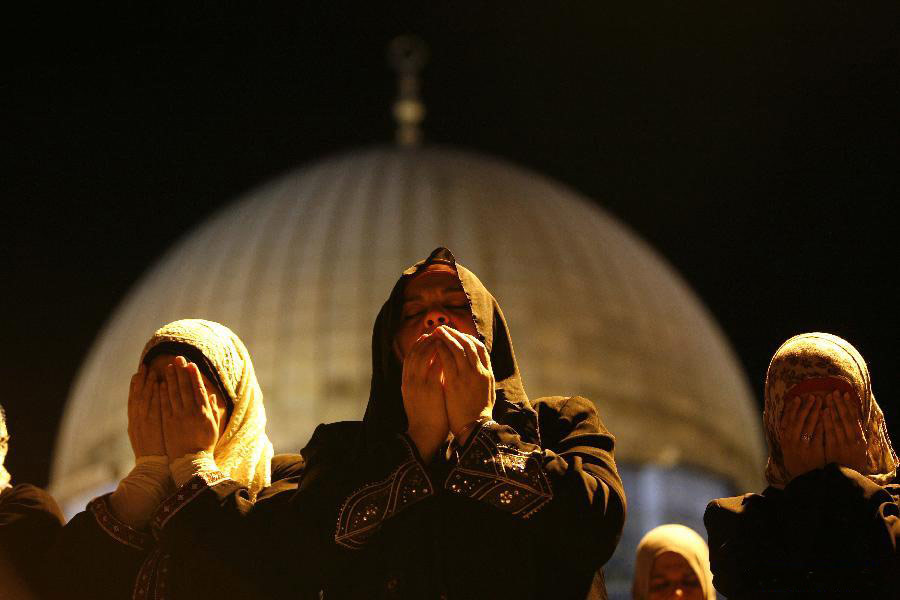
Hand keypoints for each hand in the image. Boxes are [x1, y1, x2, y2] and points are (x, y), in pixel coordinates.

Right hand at [127, 365, 165, 457]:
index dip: (135, 386)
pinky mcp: (153, 425)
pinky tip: (159, 384)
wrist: (152, 467)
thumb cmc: (152, 454)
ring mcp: (144, 422)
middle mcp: (136, 421)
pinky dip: (155, 394)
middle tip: (144, 366)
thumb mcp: (144, 438)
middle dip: (140, 381)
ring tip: (152, 370)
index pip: (133, 401)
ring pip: (145, 398)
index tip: (138, 373)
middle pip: (137, 396)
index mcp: (134, 423)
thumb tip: (146, 413)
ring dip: (148, 383)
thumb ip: (145, 424)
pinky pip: (154, 406)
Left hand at [159, 356, 219, 460]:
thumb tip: (211, 395)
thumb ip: (213, 410)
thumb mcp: (213, 427)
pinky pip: (165, 405)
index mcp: (204, 412)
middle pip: (185, 388)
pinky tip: (161, 384)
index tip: (191, 364)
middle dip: (181, 372)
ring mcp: (179, 417)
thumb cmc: (204, 445)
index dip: (194, 376)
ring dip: (171, 379)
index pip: (198, 389)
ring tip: (168, 367)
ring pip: (174, 394)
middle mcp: (191, 412)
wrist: (191, 462)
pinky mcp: (168, 423)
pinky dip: (163, 394)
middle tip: (177, 358)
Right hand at [401, 334, 449, 461]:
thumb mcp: (418, 397)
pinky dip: (441, 356)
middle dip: (427, 340)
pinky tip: (450, 351)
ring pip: (424, 356)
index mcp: (406, 382)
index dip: (419, 344)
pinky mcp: (431, 390)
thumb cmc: (425, 417)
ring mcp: (419, 384)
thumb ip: (424, 381)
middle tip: (438, 331)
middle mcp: (410, 381)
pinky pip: (436, 367)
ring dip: (434, 344)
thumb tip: (436, 367)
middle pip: (416, 352)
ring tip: (444, 337)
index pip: (410, 357)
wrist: (423, 435)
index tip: (429, 336)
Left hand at [432, 326, 493, 442]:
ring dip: (447, 337)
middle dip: (456, 334)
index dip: (468, 338)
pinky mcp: (455, 382)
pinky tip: (433, 345)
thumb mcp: (487, 393)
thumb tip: (477, 368)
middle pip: (468, 344)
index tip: (459, 334)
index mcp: (488, 374)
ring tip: (437, 331)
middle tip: (444, 328)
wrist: (475, 429)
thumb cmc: (478, 414)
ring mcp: (468, 376)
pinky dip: (441, 349)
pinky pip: (447, 360)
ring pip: (458, 348)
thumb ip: (482, 378)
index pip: (480, 348)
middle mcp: (479, 371)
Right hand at [779, 394, 824, 480]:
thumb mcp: (788, 450)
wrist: (805, 481)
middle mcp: (792, 442)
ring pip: (809, 425)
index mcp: (785, 440)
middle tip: (812, 396)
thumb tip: (785, 420)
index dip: (792, 408)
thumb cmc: (798, 463)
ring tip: (821, 402)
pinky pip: (818, 434)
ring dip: (815, 412)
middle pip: (799, 420)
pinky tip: (826, 416)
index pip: (788, 420)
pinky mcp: (814, 451)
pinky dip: (822, 424)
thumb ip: (788, 436)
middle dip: (806, 407)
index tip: (797, 398)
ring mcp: (803, 446)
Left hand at [823, 390, 867, 472]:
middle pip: (846, 419)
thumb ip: (853, 434)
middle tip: (835, 392)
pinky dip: (827, 422)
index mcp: (860, 440)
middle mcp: (853, 441)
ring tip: (828, 398)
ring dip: (833, 410)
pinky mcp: (833, 450)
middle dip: (840, 405)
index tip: (846, 394)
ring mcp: (843, 445)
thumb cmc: (851, 462)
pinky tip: (823, 412)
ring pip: (838, 424)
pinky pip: (829, 433)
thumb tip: (849, 416)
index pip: (854, 419)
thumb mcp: (856, 448)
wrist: (847, 480)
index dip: (850, 406)